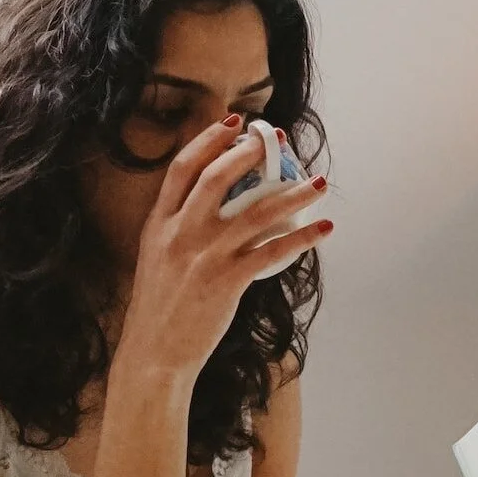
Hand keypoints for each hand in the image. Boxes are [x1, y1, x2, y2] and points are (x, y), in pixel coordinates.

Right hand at [118, 115, 331, 381]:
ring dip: (292, 194)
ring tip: (318, 183)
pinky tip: (323, 231)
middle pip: (217, 178)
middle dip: (250, 154)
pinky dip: (302, 239)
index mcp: (159, 224)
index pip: (183, 168)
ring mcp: (204, 256)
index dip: (209, 140)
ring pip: (255, 212)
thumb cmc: (160, 309)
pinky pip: (273, 252)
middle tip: (278, 141)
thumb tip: (216, 208)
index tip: (234, 123)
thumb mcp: (157, 258)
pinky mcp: (226, 281)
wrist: (154, 353)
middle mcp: (180, 233)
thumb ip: (179, 228)